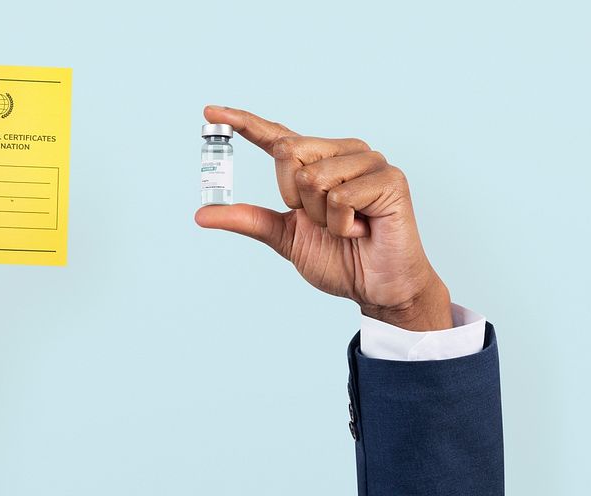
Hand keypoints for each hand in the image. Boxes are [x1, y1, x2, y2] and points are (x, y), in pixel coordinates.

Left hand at [195, 106, 451, 330]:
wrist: (375, 287)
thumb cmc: (339, 259)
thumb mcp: (284, 236)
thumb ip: (248, 219)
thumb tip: (201, 214)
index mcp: (317, 161)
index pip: (276, 136)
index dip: (243, 123)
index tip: (210, 112)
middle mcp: (342, 152)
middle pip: (288, 152)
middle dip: (293, 196)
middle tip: (321, 221)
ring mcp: (368, 161)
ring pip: (313, 177)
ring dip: (322, 217)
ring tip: (347, 226)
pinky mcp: (389, 178)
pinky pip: (341, 198)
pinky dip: (342, 225)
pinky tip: (363, 229)